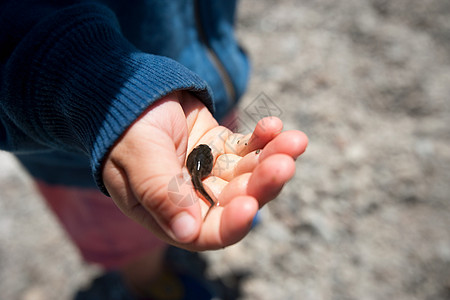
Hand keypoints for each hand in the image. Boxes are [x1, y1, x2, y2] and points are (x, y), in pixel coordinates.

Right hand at [102, 91, 307, 250]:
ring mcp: (211, 172)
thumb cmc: (125, 127)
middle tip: (284, 163)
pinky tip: (273, 126)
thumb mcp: (136, 157)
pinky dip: (264, 138)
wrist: (132, 92)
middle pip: (238, 201)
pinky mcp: (222, 148)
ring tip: (294, 140)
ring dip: (273, 158)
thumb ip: (158, 192)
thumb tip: (187, 231)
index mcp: (168, 212)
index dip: (231, 223)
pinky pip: (248, 147)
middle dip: (263, 184)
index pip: (207, 231)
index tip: (249, 205)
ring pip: (250, 173)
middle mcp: (195, 197)